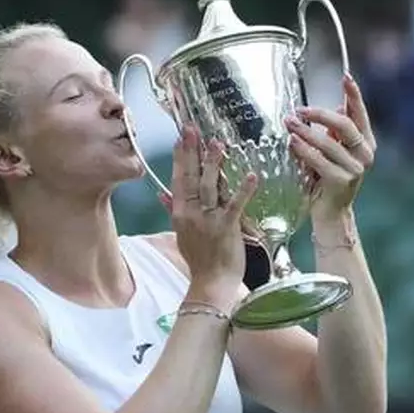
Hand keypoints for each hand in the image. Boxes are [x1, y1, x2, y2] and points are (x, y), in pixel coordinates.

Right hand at [168, 124, 257, 297]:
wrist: (211, 282)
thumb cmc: (198, 258)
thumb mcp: (180, 232)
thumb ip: (172, 209)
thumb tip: (161, 193)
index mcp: (180, 212)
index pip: (178, 179)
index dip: (179, 158)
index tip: (180, 138)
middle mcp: (191, 213)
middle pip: (190, 178)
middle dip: (191, 152)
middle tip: (192, 130)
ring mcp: (208, 219)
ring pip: (209, 187)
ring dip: (213, 164)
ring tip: (216, 143)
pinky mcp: (227, 228)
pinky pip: (235, 205)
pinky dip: (243, 190)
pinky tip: (251, 175)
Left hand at [285, 74, 375, 221]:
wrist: (329, 212)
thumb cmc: (326, 178)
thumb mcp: (332, 151)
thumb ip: (334, 132)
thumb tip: (334, 105)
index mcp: (366, 143)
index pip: (360, 114)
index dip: (354, 95)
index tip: (346, 77)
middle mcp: (365, 154)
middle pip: (345, 125)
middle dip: (320, 115)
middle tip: (299, 110)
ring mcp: (355, 168)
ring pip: (329, 143)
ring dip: (306, 131)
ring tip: (289, 123)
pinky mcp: (341, 181)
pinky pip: (319, 160)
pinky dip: (304, 150)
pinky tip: (292, 142)